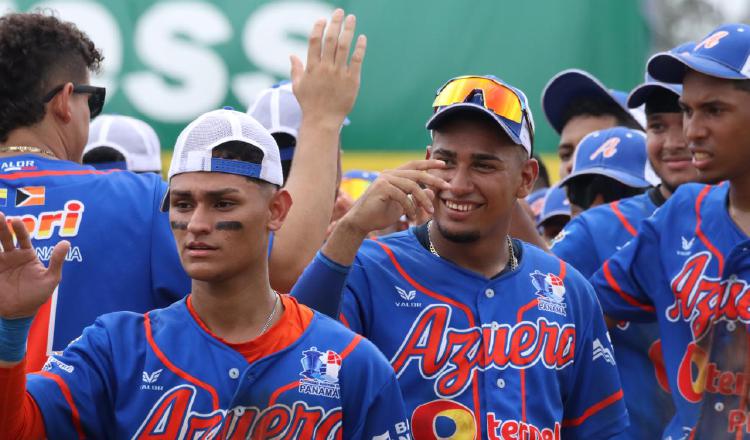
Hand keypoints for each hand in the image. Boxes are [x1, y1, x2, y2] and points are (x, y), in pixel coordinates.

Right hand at [0, 214, 68, 318]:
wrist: (21, 312)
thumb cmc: (38, 295)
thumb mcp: (51, 279)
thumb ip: (57, 261)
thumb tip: (66, 242)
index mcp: (27, 254)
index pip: (22, 237)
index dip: (19, 228)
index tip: (16, 220)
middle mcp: (11, 255)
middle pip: (5, 237)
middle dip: (1, 226)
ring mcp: (0, 263)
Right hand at [290, 9, 366, 126]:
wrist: (323, 121)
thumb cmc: (309, 105)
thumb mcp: (298, 87)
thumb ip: (296, 69)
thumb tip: (291, 55)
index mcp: (312, 68)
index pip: (314, 42)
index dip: (318, 28)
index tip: (323, 19)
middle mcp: (325, 68)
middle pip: (330, 40)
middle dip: (335, 23)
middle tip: (340, 11)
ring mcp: (339, 74)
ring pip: (344, 47)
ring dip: (348, 30)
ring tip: (351, 18)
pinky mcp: (352, 80)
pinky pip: (356, 60)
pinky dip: (359, 48)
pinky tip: (362, 38)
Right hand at [339, 160, 448, 235]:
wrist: (361, 223)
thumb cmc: (380, 214)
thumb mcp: (403, 206)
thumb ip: (416, 198)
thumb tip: (433, 192)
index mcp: (394, 175)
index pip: (414, 165)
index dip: (429, 163)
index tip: (443, 164)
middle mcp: (389, 174)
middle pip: (417, 173)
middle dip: (434, 180)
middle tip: (446, 187)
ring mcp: (385, 179)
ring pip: (412, 186)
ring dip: (423, 200)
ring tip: (429, 212)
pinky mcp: (382, 188)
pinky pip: (403, 195)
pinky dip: (410, 207)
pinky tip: (412, 217)